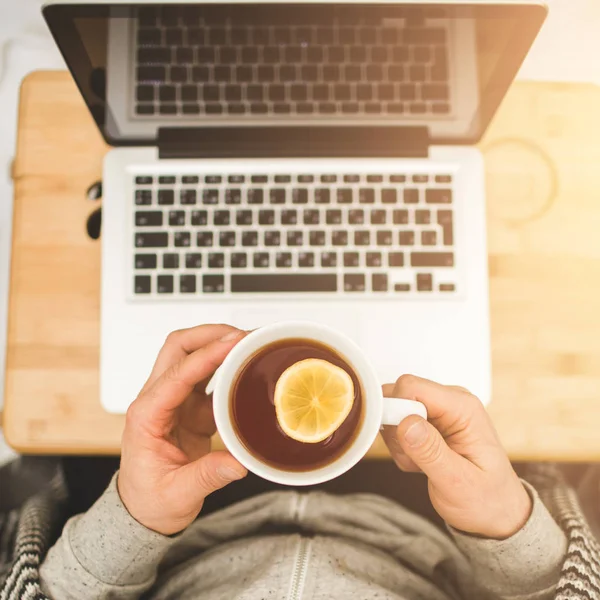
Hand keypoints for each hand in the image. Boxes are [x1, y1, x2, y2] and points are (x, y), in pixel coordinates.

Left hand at [118, 324, 247, 535]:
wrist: (144, 511)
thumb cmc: (150, 501)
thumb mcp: (177, 494)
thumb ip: (208, 476)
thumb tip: (239, 462)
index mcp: (146, 415)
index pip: (177, 374)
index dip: (207, 356)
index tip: (234, 344)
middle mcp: (157, 400)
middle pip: (178, 348)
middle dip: (210, 334)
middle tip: (242, 335)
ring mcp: (174, 401)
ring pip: (193, 355)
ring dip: (219, 345)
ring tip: (250, 344)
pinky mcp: (190, 408)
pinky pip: (209, 378)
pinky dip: (229, 368)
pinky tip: (248, 369)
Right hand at [382, 376, 530, 539]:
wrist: (496, 513)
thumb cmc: (486, 500)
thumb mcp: (459, 483)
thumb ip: (430, 452)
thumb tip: (406, 422)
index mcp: (463, 408)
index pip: (411, 387)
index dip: (396, 411)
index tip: (401, 442)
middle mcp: (451, 402)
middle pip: (399, 395)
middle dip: (396, 430)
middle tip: (414, 459)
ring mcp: (439, 410)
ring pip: (395, 410)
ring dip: (398, 442)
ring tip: (421, 465)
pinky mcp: (429, 420)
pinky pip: (397, 423)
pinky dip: (401, 447)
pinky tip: (421, 463)